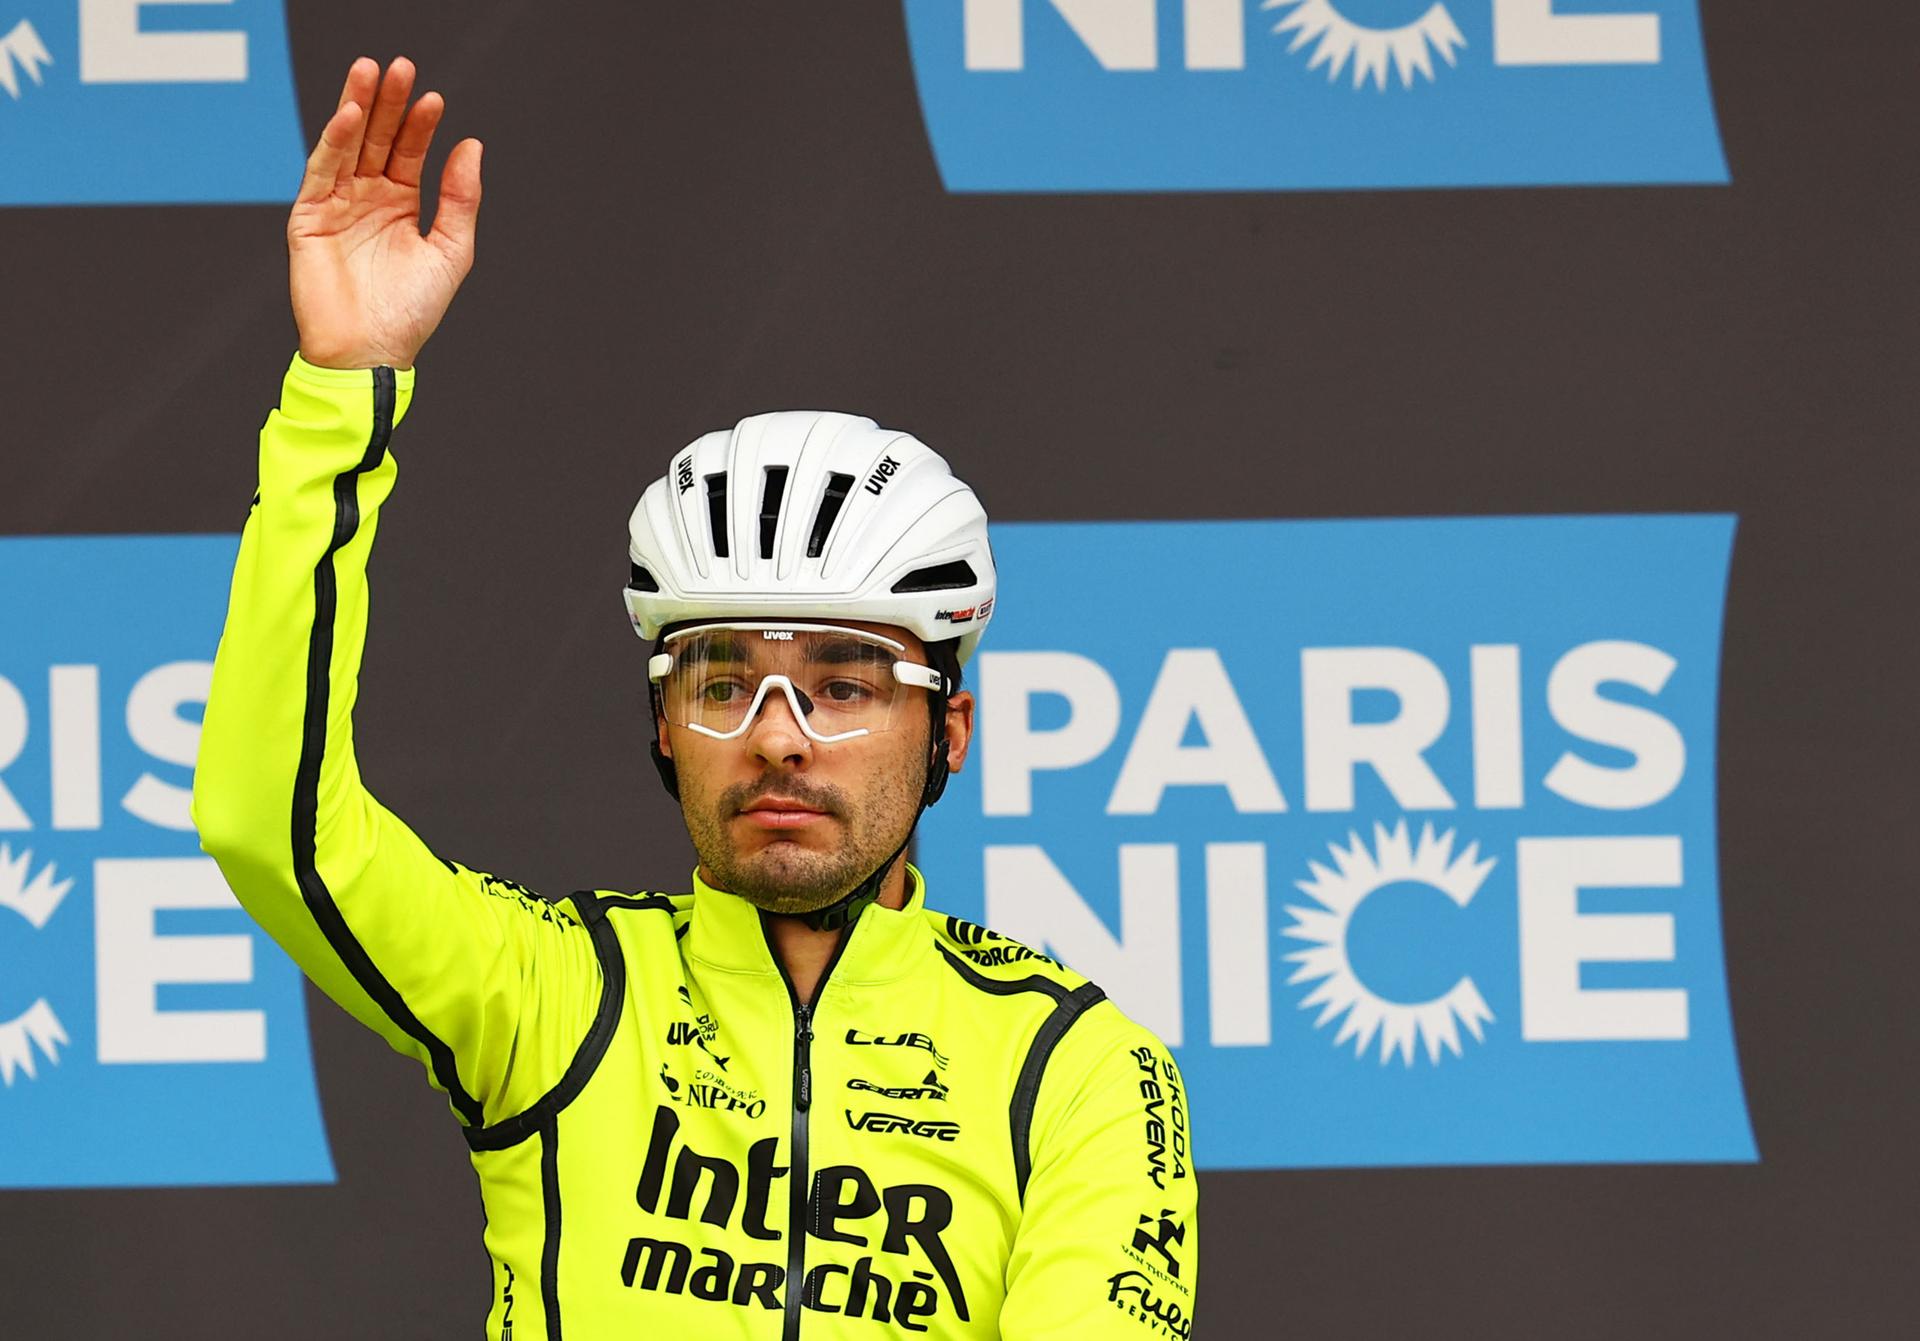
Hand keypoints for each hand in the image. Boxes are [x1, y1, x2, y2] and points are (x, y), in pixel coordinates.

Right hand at [288, 57, 482, 369]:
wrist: (370, 352)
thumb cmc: (410, 312)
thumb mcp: (451, 250)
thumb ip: (460, 198)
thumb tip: (472, 147)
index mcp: (400, 205)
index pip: (408, 151)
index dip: (419, 124)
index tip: (434, 98)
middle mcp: (367, 199)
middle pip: (376, 139)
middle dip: (387, 103)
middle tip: (400, 67)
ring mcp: (336, 204)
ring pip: (346, 145)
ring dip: (358, 107)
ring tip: (371, 72)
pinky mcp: (309, 216)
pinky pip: (322, 170)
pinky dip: (335, 142)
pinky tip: (351, 116)